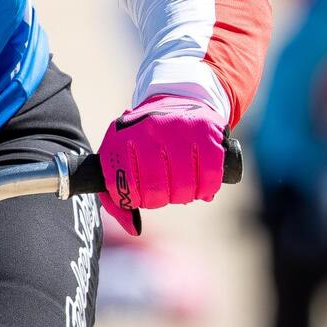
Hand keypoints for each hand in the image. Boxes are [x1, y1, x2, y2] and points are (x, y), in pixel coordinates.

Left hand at [95, 93, 227, 234]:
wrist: (178, 98)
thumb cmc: (146, 140)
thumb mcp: (122, 158)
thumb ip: (116, 196)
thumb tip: (133, 228)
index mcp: (120, 137)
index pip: (121, 184)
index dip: (132, 199)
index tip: (138, 196)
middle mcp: (147, 129)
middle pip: (155, 190)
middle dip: (160, 200)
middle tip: (163, 193)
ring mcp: (178, 128)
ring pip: (183, 186)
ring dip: (184, 196)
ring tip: (181, 188)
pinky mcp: (206, 129)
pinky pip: (209, 174)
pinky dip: (207, 187)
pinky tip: (202, 185)